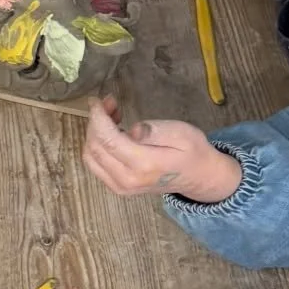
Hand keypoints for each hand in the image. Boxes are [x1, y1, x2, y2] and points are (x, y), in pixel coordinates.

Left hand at [83, 99, 242, 201]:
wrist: (197, 177)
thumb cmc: (192, 151)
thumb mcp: (181, 133)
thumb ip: (156, 131)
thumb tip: (132, 129)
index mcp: (144, 164)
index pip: (108, 140)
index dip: (98, 118)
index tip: (96, 101)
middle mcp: (126, 179)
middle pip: (95, 148)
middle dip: (96, 122)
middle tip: (110, 103)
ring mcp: (119, 186)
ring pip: (91, 157)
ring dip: (94, 133)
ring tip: (112, 115)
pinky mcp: (116, 187)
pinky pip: (95, 165)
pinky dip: (97, 145)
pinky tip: (112, 131)